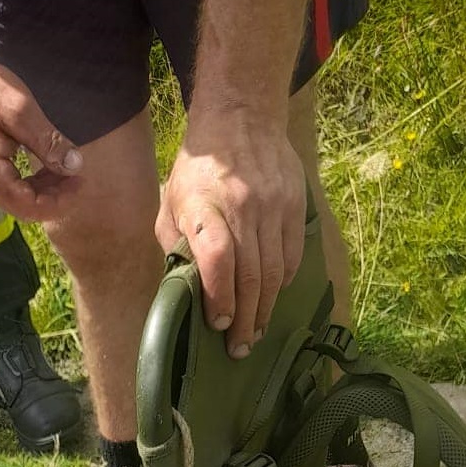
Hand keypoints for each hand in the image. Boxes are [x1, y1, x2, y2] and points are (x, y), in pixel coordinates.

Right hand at [0, 52, 82, 220]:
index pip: (29, 206)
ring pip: (20, 199)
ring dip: (46, 191)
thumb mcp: (20, 109)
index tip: (80, 182)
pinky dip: (34, 182)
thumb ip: (47, 140)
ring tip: (68, 171)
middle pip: (25, 208)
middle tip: (79, 178)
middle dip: (55, 198)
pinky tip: (49, 167)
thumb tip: (74, 166)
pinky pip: (13, 187)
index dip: (58, 201)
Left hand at [156, 110, 306, 357]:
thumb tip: (183, 290)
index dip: (219, 296)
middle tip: (238, 349)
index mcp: (203, 207)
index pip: (216, 258)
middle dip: (244, 319)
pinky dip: (282, 283)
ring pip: (274, 271)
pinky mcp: (294, 204)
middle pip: (249, 274)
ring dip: (264, 309)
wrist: (241, 117)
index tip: (218, 323)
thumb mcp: (171, 202)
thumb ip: (176, 244)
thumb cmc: (197, 170)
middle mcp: (242, 207)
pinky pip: (292, 255)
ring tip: (255, 333)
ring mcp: (273, 205)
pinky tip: (270, 299)